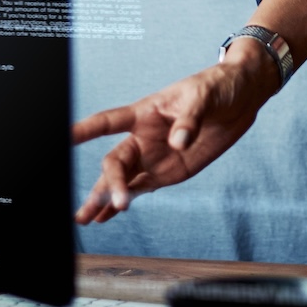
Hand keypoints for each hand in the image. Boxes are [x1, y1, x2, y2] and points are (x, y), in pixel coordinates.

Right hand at [71, 42, 277, 223]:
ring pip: (122, 180)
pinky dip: (123, 203)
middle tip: (116, 202)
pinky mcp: (169, 172)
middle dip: (110, 183)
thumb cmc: (216, 87)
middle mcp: (143, 137)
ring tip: (85, 219)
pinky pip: (141, 189)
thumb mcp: (204, 96)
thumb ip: (190, 119)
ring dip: (104, 199)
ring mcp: (154, 157)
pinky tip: (104, 217)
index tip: (66, 137)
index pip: (108, 121)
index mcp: (145, 112)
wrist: (240, 97)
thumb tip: (178, 142)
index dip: (85, 130)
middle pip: (116, 162)